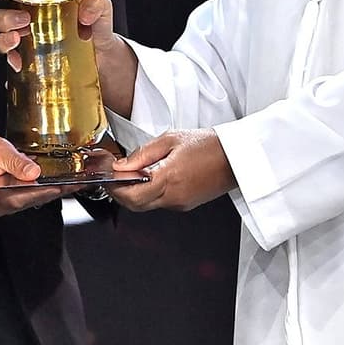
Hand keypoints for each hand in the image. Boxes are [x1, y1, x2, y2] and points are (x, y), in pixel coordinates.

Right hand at [0, 0, 137, 116]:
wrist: (106, 61)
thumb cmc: (97, 29)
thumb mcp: (102, 12)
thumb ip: (98, 5)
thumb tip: (86, 12)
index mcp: (42, 5)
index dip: (11, 2)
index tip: (24, 14)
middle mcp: (30, 25)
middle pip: (0, 20)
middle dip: (2, 23)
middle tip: (18, 30)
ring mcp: (29, 48)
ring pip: (2, 43)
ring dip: (3, 46)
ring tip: (16, 53)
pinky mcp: (31, 69)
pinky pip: (12, 73)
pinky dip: (10, 76)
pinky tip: (20, 77)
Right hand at [0, 132, 72, 214]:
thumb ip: (16, 162)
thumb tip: (33, 171)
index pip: (28, 195)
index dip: (50, 189)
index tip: (66, 185)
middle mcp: (1, 204)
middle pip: (34, 198)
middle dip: (56, 189)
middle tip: (77, 182)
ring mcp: (5, 203)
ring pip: (33, 197)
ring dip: (51, 188)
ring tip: (71, 181)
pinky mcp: (9, 197)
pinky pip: (29, 193)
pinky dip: (42, 186)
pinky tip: (55, 180)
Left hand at [109, 129, 235, 212]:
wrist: (236, 156)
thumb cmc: (209, 144)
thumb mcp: (171, 139)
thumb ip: (143, 153)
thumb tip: (122, 166)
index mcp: (168, 178)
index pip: (131, 194)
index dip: (114, 188)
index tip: (107, 177)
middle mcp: (174, 196)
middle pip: (135, 204)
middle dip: (120, 193)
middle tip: (113, 179)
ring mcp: (181, 203)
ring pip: (147, 205)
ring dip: (135, 193)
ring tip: (132, 174)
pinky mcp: (186, 204)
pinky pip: (161, 202)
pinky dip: (150, 193)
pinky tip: (151, 178)